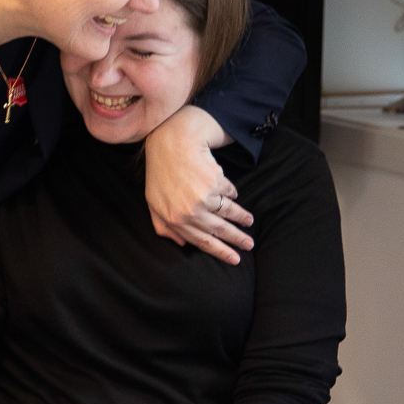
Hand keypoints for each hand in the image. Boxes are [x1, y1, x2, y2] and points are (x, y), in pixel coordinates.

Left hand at [144, 106, 255, 264]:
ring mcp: (203, 197)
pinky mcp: (215, 183)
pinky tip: (231, 193)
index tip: (234, 259)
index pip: (201, 241)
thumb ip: (163, 226)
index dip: (220, 251)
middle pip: (219, 230)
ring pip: (229, 212)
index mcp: (174, 220)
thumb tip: (182, 245)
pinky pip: (229, 193)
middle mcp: (189, 212)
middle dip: (237, 239)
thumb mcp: (153, 202)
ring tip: (249, 222)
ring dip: (242, 219)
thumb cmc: (160, 173)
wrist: (171, 144)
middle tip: (249, 245)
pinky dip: (231, 193)